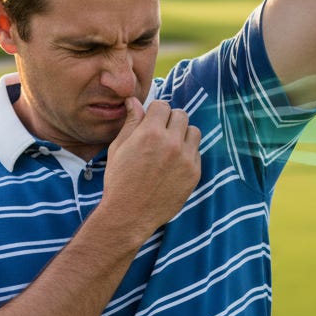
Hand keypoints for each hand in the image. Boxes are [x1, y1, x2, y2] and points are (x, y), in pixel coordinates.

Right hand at [96, 97, 200, 242]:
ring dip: (183, 135)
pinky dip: (188, 153)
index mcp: (150, 133)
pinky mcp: (194, 173)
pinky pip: (197, 152)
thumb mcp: (118, 148)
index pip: (163, 105)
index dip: (155, 112)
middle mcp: (172, 143)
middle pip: (181, 115)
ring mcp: (186, 159)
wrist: (130, 214)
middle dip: (170, 120)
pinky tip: (173, 164)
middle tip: (160, 134)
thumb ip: (131, 122)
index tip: (151, 121)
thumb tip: (134, 101)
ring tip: (170, 147)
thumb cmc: (119, 180)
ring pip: (194, 131)